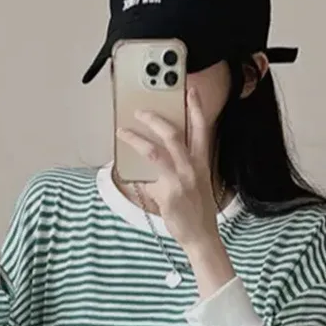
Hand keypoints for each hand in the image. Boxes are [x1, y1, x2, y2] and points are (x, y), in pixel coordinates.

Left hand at [116, 88, 220, 251]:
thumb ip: (183, 164)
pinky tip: (124, 172)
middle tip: (140, 111)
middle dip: (153, 119)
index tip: (190, 89)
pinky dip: (133, 176)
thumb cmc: (198, 209)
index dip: (196, 107)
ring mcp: (179, 181)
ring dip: (135, 140)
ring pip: (153, 152)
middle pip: (172, 134)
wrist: (201, 236)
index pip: (202, 128)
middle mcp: (192, 168)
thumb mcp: (197, 181)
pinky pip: (144, 180)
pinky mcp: (167, 195)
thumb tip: (158, 151)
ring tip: (123, 133)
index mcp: (201, 162)